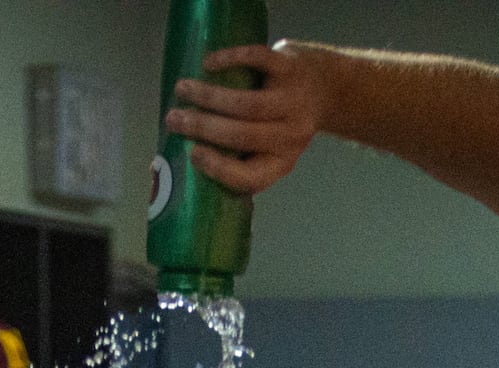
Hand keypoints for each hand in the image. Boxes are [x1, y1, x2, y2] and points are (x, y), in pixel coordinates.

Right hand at [163, 43, 330, 195]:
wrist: (325, 89)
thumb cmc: (282, 124)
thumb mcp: (270, 150)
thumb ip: (237, 159)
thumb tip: (179, 163)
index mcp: (281, 163)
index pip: (250, 177)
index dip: (218, 168)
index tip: (192, 154)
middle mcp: (291, 136)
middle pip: (242, 135)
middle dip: (202, 127)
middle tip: (173, 119)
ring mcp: (293, 101)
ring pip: (247, 103)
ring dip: (208, 96)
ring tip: (182, 89)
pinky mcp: (291, 68)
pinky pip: (259, 61)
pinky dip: (231, 59)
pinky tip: (209, 63)